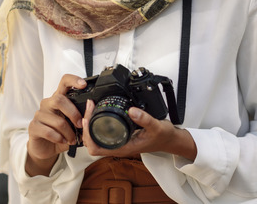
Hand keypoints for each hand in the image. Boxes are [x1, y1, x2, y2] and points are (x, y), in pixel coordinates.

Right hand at [26, 74, 86, 175]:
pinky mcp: (33, 126)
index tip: (83, 85)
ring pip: (57, 120)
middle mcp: (48, 103)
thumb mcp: (73, 125)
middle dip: (73, 113)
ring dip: (68, 132)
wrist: (45, 148)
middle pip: (59, 99)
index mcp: (58, 99)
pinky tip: (62, 141)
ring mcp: (39, 114)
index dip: (73, 80)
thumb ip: (81, 118)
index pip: (64, 82)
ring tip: (72, 139)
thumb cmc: (60, 133)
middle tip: (80, 124)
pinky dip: (59, 138)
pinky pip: (48, 131)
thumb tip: (93, 115)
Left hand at [81, 100, 197, 160]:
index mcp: (123, 148)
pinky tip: (97, 113)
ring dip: (89, 125)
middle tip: (89, 108)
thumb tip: (131, 110)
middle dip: (85, 127)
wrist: (170, 140)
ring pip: (95, 139)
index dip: (88, 134)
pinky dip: (96, 125)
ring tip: (90, 109)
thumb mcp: (156, 126)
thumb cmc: (163, 137)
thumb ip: (144, 119)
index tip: (88, 118)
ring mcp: (118, 143)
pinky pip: (102, 134)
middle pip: (91, 143)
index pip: (96, 148)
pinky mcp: (119, 137)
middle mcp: (118, 147)